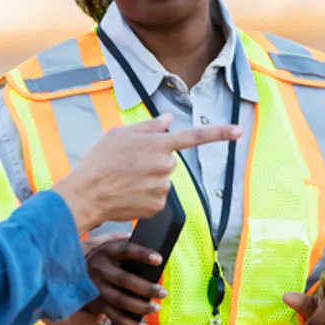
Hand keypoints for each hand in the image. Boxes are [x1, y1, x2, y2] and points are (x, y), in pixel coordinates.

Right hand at [54, 114, 241, 232]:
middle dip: (153, 161)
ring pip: (161, 180)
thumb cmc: (99, 162)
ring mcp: (162, 187)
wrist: (86, 194)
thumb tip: (169, 119)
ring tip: (124, 180)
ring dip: (147, 180)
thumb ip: (148, 126)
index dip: (219, 133)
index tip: (238, 131)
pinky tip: (127, 194)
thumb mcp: (119, 134)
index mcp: (158, 144)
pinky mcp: (157, 205)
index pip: (194, 136)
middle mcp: (165, 165)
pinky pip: (156, 198)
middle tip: (128, 165)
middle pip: (169, 161)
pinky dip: (144, 196)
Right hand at [80, 233, 167, 324]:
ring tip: (155, 307)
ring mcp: (97, 289)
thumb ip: (120, 240)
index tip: (158, 259)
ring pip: (120, 300)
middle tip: (163, 292)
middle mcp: (100, 270)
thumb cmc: (97, 257)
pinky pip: (114, 317)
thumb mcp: (104, 243)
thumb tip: (143, 237)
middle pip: (124, 280)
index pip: (125, 250)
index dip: (142, 254)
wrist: (67, 273)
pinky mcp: (97, 304)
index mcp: (106, 252)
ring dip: (140, 307)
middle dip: (146, 288)